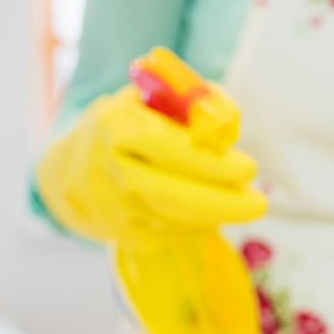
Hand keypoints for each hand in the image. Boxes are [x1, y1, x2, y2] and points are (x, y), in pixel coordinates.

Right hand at [36, 71, 265, 246]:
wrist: (75, 168)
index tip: (248, 169)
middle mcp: (108, 169)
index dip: (209, 162)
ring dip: (215, 214)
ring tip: (244, 205)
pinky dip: (198, 225)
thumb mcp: (156, 99)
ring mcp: (112, 206)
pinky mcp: (123, 234)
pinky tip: (213, 213)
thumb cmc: (131, 125)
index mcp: (115, 126)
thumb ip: (197, 102)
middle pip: (168, 193)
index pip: (165, 147)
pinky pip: (170, 234)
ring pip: (173, 218)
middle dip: (220, 201)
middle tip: (258, 203)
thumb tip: (230, 123)